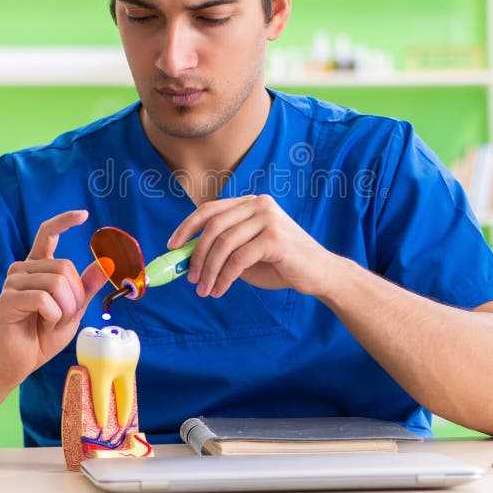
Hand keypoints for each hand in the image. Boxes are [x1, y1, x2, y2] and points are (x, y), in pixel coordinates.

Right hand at [0, 210, 107, 386]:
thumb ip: (86, 286)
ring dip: (64, 308)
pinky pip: (43, 299)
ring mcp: (12, 283)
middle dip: (74, 296)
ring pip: (56, 283)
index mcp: (38, 267)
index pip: (47, 234)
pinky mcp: (7, 299)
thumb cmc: (44, 334)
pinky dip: (53, 315)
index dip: (64, 221)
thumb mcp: (74, 309)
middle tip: (63, 316)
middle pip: (64, 266)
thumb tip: (105, 263)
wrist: (20, 361)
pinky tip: (43, 324)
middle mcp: (23, 269)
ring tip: (52, 322)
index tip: (84, 214)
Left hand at [167, 195, 339, 298]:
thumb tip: (186, 258)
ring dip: (209, 270)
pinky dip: (224, 277)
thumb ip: (222, 250)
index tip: (173, 247)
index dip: (187, 227)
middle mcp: (259, 204)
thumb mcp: (246, 254)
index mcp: (250, 203)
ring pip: (224, 244)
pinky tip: (221, 289)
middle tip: (190, 278)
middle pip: (214, 227)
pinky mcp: (274, 237)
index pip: (210, 210)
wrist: (320, 274)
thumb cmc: (281, 264)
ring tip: (205, 289)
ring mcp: (268, 218)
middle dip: (197, 255)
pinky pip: (238, 259)